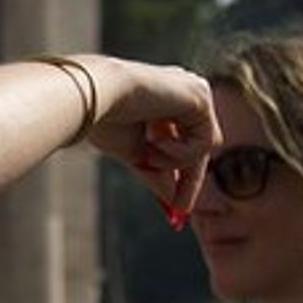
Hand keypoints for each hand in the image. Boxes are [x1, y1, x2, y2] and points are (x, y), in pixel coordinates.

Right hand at [82, 58, 218, 214]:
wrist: (96, 94)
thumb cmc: (105, 118)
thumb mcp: (134, 153)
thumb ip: (158, 173)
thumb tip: (175, 202)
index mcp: (166, 99)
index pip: (183, 139)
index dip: (181, 172)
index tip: (178, 207)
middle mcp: (184, 91)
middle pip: (200, 144)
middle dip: (190, 180)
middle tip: (180, 212)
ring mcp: (195, 91)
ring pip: (204, 147)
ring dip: (175, 162)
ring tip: (147, 154)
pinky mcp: (201, 96)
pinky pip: (205, 143)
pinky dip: (179, 153)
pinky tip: (155, 140)